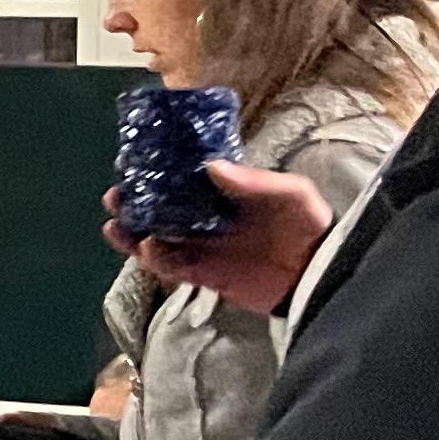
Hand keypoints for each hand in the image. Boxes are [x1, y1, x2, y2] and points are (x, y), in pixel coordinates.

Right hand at [106, 160, 336, 315]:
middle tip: (116, 197)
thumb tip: (211, 166)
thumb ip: (255, 181)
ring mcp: (204, 247)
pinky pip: (173, 267)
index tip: (133, 166)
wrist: (322, 273)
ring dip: (135, 233)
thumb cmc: (309, 226)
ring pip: (158, 238)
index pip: (181, 181)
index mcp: (223, 195)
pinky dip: (155, 259)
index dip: (155, 174)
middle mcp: (206, 219)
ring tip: (117, 226)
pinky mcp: (205, 274)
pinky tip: (148, 248)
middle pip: (160, 209)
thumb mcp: (291, 193)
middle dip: (134, 204)